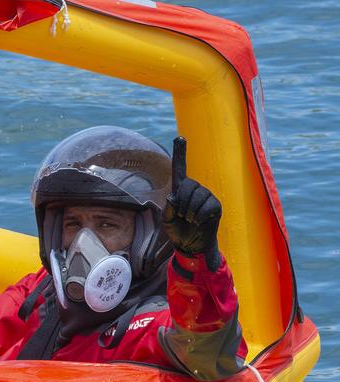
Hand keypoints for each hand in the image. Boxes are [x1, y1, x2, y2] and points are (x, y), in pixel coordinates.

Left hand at [163, 137, 221, 268]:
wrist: (190, 244)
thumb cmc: (177, 230)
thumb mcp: (166, 220)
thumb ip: (167, 208)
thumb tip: (173, 196)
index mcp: (180, 189)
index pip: (179, 168)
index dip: (180, 153)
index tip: (180, 137)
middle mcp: (195, 188)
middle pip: (187, 186)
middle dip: (181, 203)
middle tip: (182, 216)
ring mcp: (207, 195)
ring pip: (196, 197)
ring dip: (189, 212)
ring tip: (190, 220)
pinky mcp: (215, 205)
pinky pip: (206, 206)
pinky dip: (198, 217)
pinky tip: (199, 222)